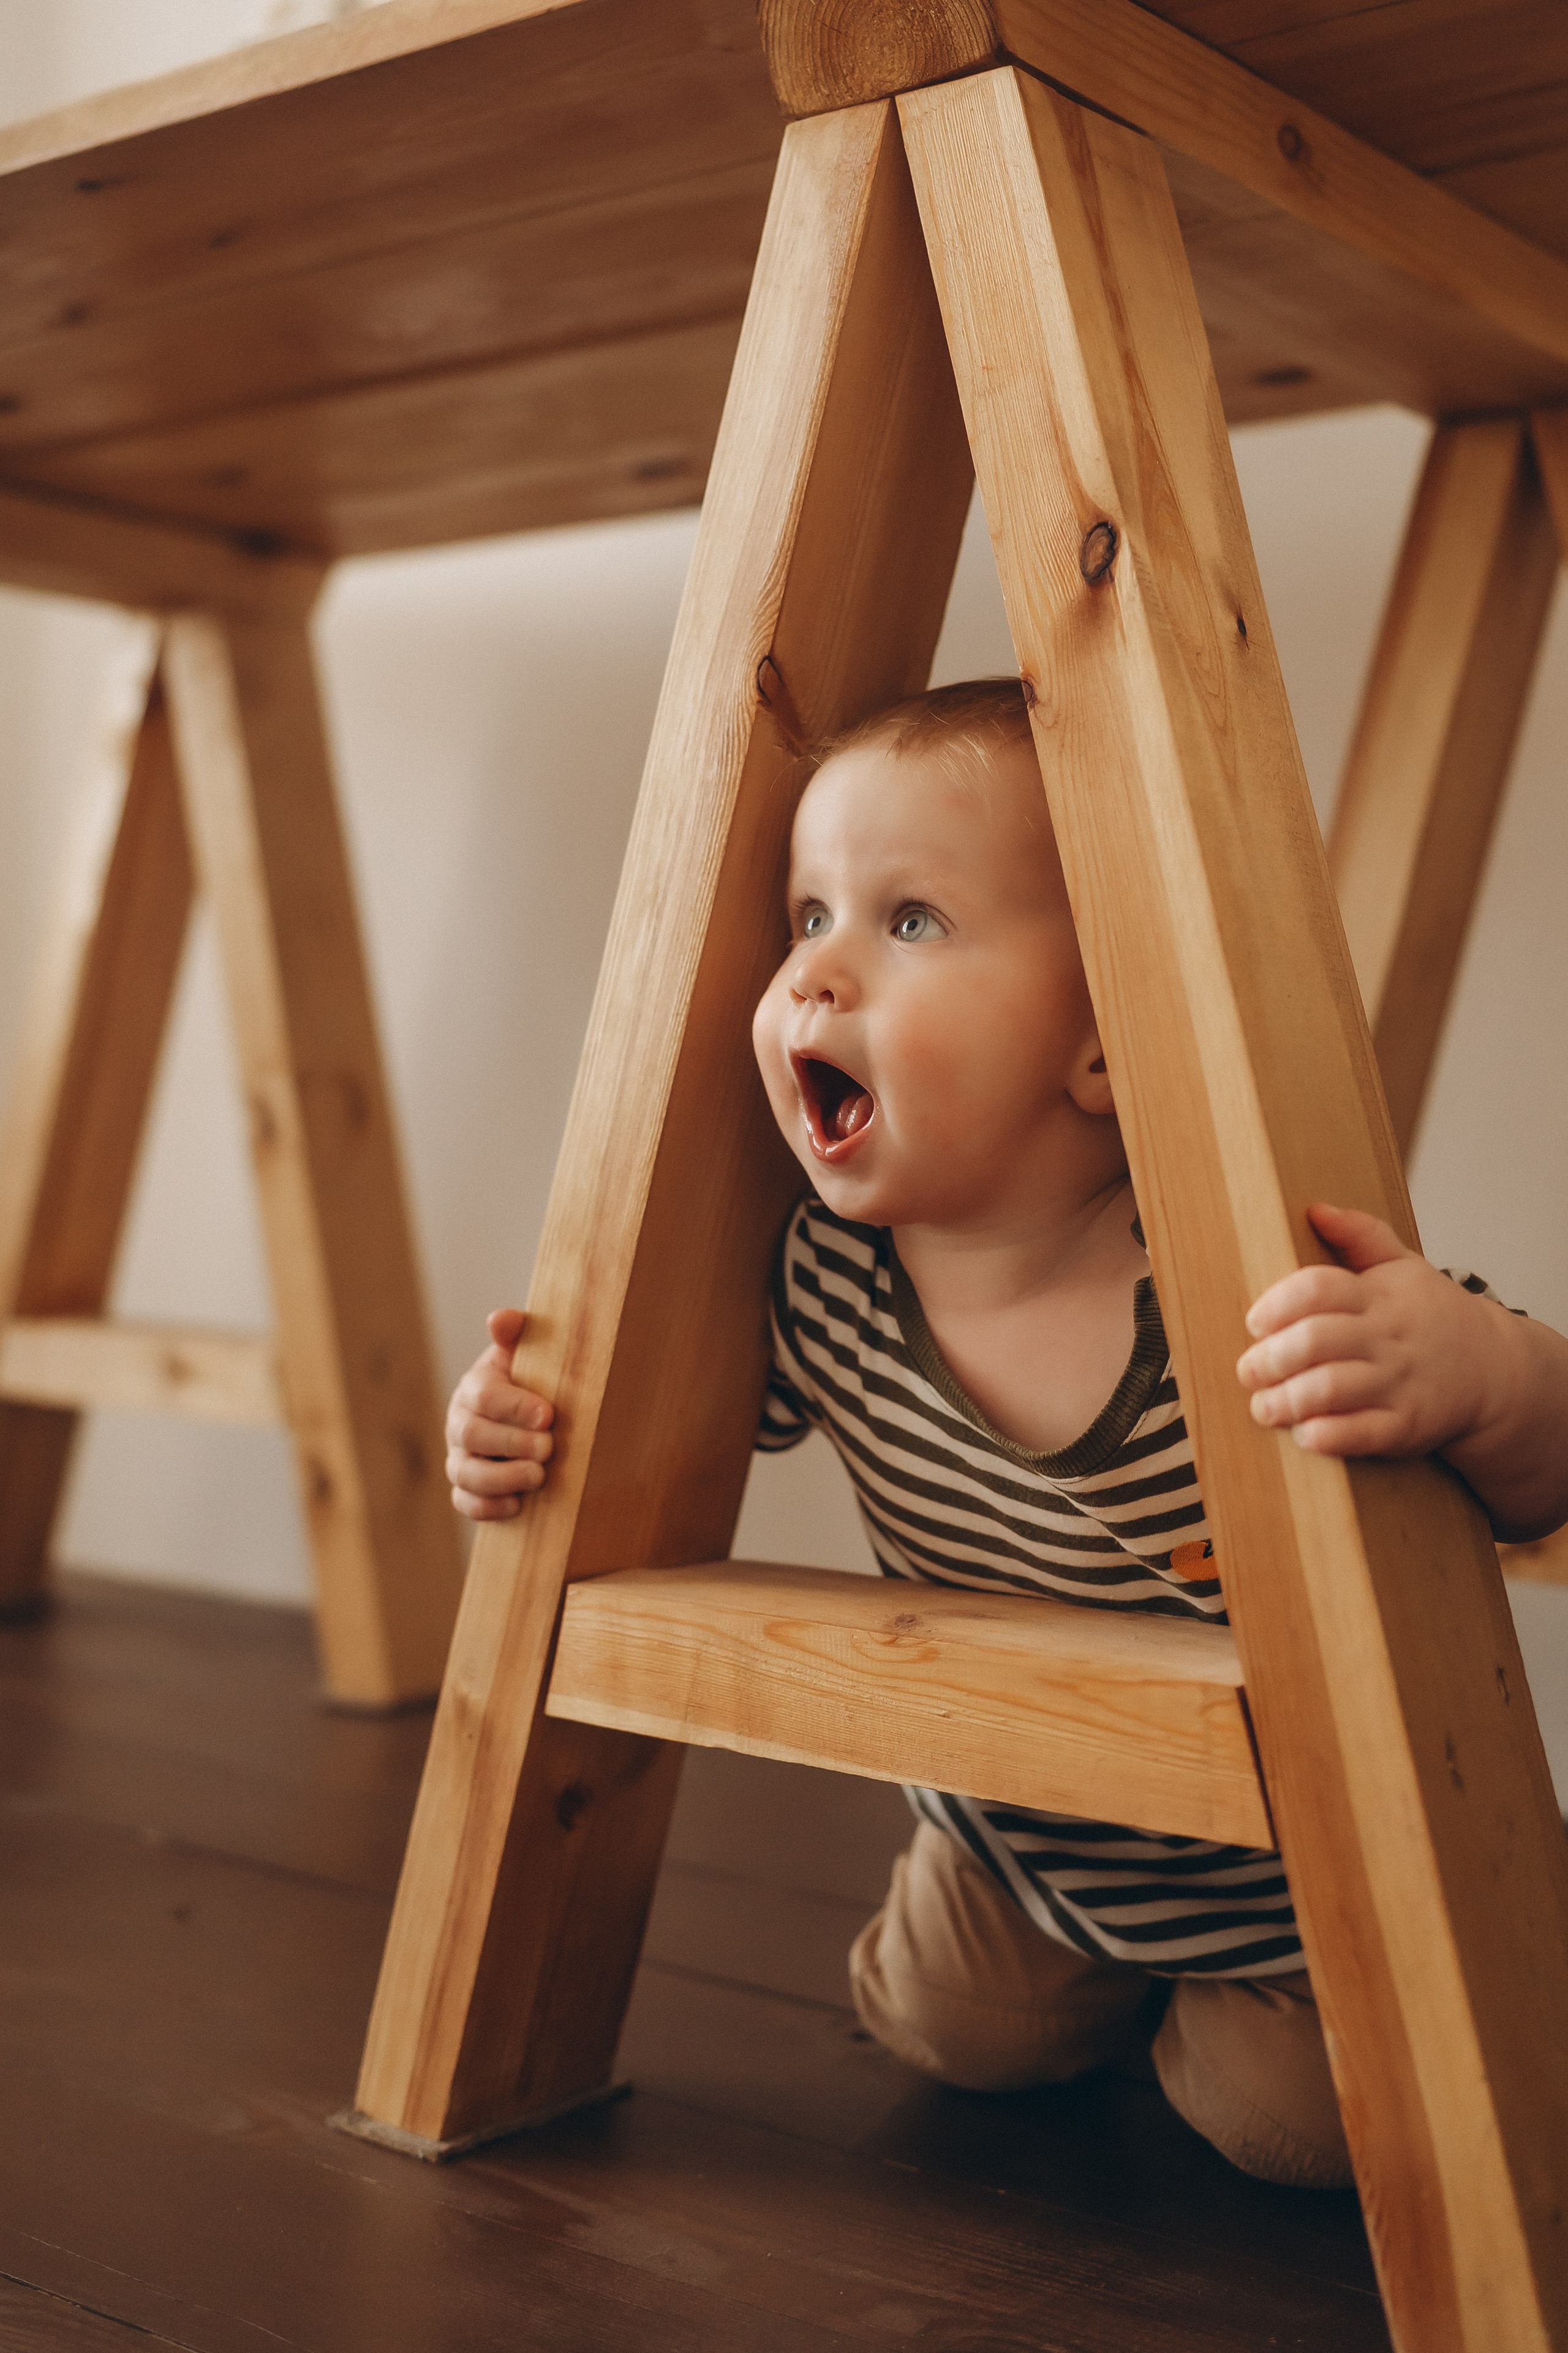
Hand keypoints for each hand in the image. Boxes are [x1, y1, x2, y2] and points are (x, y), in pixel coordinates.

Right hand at [445, 1308, 554, 1520]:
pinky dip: (486, 1507)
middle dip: (510, 1443)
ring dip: (500, 1478)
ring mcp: (460, 1458)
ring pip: (464, 1472)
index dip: (513, 1406)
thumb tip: (500, 1319)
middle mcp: (461, 1423)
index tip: (547, 1415)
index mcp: (476, 1387)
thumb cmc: (536, 1381)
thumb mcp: (530, 1353)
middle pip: (471, 1435)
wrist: (536, 1419)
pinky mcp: (467, 1489)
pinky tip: (517, 1506)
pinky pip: (464, 1503)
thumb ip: (517, 1334)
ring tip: (537, 1478)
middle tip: (548, 1449)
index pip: (484, 1395)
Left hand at [1236, 1203, 1483, 1458]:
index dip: (1278, 1304)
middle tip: (1248, 1371)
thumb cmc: (1431, 1315)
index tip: (1255, 1322)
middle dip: (1271, 1358)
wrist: (1494, 1369)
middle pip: (1316, 1340)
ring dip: (1287, 1400)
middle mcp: (1389, 1338)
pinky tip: (1305, 1433)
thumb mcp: (1403, 1266)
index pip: (1319, 1288)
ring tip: (1263, 1406)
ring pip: (1331, 1388)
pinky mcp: (1408, 1426)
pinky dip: (1326, 1435)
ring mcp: (1400, 1383)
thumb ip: (1360, 1235)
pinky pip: (1361, 1434)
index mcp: (1380, 1296)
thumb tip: (1315, 1209)